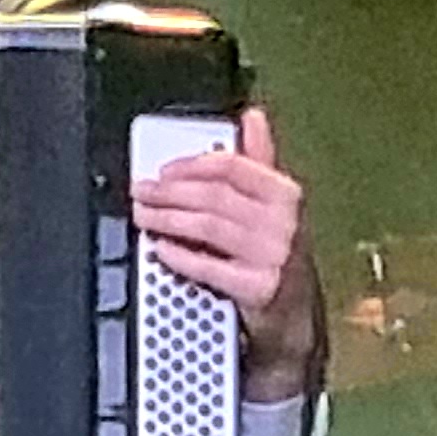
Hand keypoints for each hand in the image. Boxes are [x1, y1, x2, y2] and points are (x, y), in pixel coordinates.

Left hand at [135, 105, 321, 399]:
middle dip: (169, 192)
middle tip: (141, 192)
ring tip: (144, 216)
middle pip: (213, 196)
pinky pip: (210, 266)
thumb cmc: (277, 256)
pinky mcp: (258, 288)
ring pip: (208, 226)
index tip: (164, 170)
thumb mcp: (275, 206)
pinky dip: (181, 256)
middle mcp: (282, 223)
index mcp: (285, 194)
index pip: (232, 166)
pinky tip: (161, 249)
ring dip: (168, 219)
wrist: (294, 317)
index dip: (191, 165)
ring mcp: (272, 256)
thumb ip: (260, 161)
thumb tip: (253, 117)